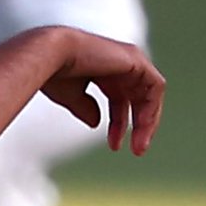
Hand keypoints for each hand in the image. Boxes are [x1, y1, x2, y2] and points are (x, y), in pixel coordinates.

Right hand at [31, 29, 162, 154]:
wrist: (50, 55)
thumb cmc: (53, 73)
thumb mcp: (72, 97)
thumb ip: (86, 108)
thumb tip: (95, 123)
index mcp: (103, 70)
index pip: (120, 99)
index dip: (119, 124)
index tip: (115, 145)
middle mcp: (118, 63)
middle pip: (137, 98)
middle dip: (138, 125)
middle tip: (137, 149)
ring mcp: (129, 59)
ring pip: (150, 94)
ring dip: (147, 122)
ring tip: (139, 146)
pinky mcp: (136, 60)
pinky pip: (155, 87)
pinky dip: (152, 107)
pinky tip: (143, 126)